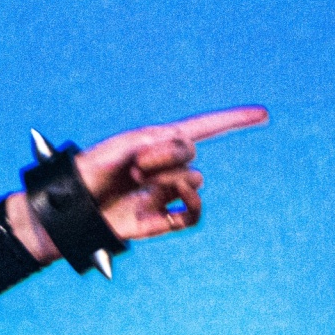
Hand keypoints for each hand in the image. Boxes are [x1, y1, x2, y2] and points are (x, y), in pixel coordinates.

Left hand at [75, 106, 267, 242]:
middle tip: (132, 167)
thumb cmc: (90, 172)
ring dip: (165, 182)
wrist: (72, 210)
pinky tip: (160, 203)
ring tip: (135, 186)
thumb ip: (157, 142)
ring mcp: (168, 193)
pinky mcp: (164, 220)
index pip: (204, 128)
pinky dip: (186, 207)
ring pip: (193, 181)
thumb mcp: (122, 146)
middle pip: (191, 153)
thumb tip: (186, 155)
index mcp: (158, 143)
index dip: (233, 120)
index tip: (262, 114)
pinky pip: (193, 215)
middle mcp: (167, 166)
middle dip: (164, 156)